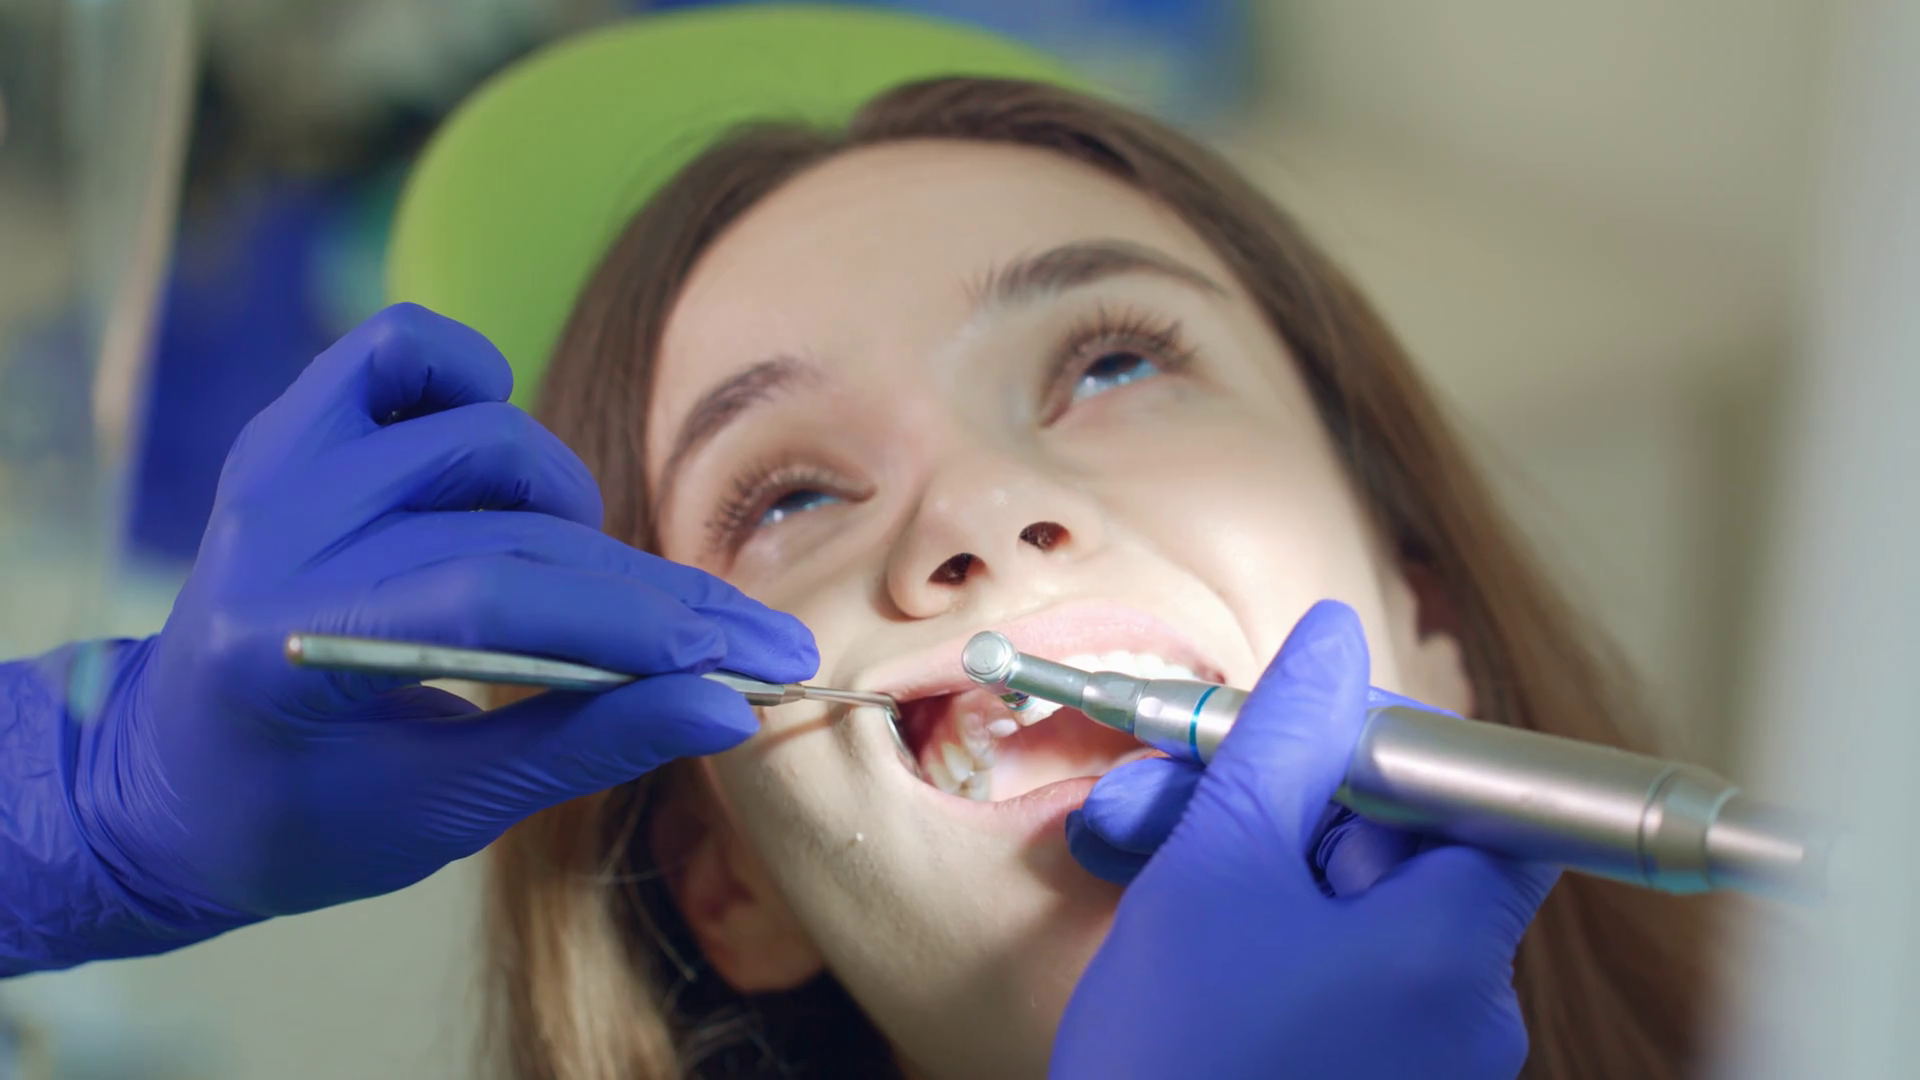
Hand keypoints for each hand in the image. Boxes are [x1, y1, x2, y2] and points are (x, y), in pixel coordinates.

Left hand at [2, 305, 816, 971]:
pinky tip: (504, 464)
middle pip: (513, 527)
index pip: (501, 603)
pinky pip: (405, 350)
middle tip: (743, 645)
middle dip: (652, 594)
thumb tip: (724, 706)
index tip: (760, 660)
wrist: (165, 780)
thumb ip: (584, 745)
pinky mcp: (291, 428)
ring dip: (565, 509)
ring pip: (484, 434)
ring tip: (577, 586)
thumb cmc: (299, 819)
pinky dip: (477, 385)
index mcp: (284, 647)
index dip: (646, 626)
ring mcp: (278, 467)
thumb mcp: (443, 810)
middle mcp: (273, 533)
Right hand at [1053, 602, 1556, 1079]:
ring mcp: (1422, 1059)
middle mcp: (1465, 1010)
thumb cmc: (1177, 1064)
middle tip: (1168, 790)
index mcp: (1452, 948)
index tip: (1297, 734)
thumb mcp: (1213, 872)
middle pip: (1399, 847)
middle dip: (1276, 799)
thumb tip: (1336, 645)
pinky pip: (1333, 976)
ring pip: (1347, 910)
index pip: (1488, 797)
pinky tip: (1175, 925)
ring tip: (1140, 852)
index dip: (1392, 745)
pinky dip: (1262, 934)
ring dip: (1248, 862)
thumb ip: (1283, 742)